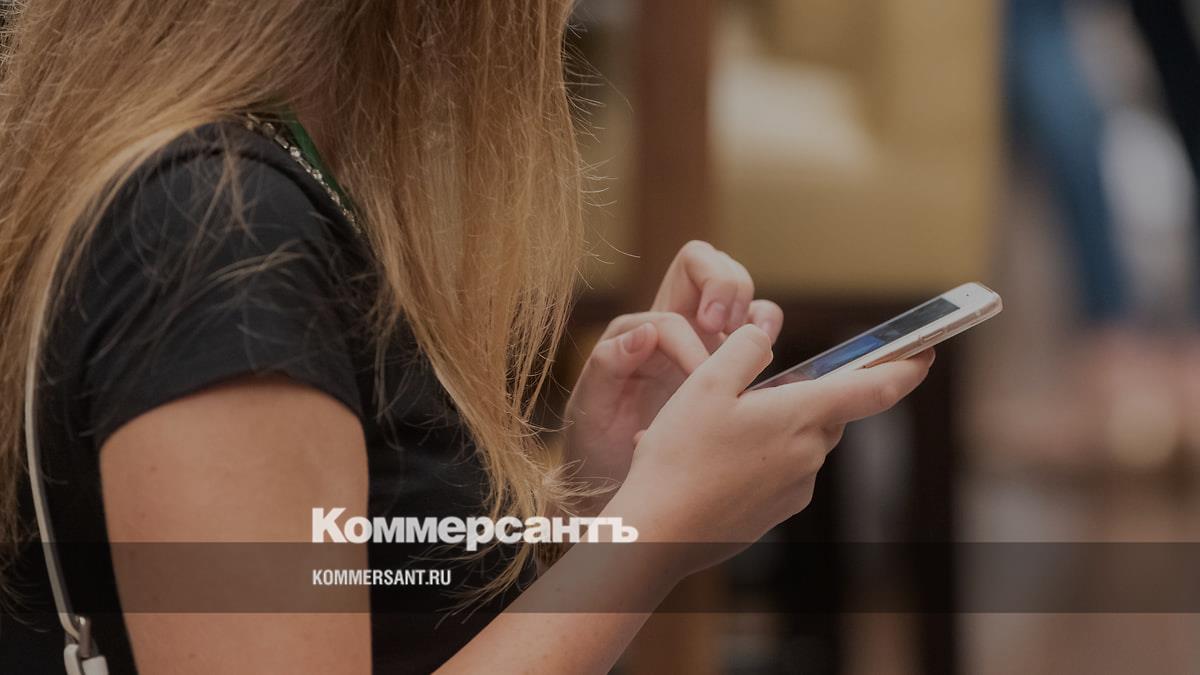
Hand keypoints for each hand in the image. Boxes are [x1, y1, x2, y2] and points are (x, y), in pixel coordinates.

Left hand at [563, 241, 781, 512]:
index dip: (690, 341)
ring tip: (757, 338)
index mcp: (634, 335)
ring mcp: (702, 343)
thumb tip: (645, 333)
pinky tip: (767, 357)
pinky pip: (755, 328)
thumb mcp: (590, 409)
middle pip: (702, 264)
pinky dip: (766, 331)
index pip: (672, 315)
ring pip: (736, 291)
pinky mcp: (728, 365)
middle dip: (723, 285)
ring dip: (751, 305)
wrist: (611, 488)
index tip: (700, 376)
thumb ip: (608, 366)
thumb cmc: (595, 448)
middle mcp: (670, 329)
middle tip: (725, 328)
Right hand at [606, 325, 933, 576]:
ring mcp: (795, 488)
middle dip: (802, 396)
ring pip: (799, 441)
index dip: (906, 368)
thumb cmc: (679, 456)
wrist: (658, 531)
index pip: (874, 390)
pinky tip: (713, 462)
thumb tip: (764, 335)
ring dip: (773, 428)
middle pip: (825, 412)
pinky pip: (780, 472)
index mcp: (800, 416)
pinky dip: (757, 459)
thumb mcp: (705, 383)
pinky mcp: (775, 512)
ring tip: (715, 431)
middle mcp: (809, 454)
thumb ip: (744, 350)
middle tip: (750, 391)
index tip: (927, 352)